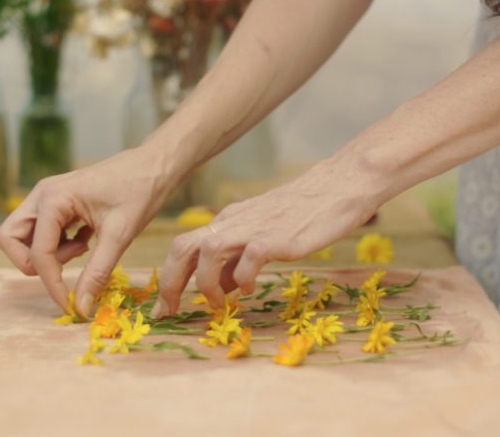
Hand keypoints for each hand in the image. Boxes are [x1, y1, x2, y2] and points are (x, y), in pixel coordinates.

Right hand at [0, 147, 173, 315]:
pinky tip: (86, 241)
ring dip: (46, 253)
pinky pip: (41, 231)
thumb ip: (97, 272)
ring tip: (83, 249)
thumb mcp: (119, 236)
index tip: (71, 304)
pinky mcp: (58, 202)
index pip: (38, 253)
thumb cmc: (140, 192)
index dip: (52, 284)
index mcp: (53, 199)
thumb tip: (81, 306)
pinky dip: (57, 244)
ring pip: (23, 235)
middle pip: (11, 239)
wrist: (155, 165)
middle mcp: (43, 195)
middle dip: (32, 263)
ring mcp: (48, 197)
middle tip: (67, 267)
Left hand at [152, 158, 384, 316]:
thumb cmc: (300, 213)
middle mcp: (232, 222)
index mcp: (226, 221)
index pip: (184, 247)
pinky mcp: (275, 237)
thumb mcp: (259, 233)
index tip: (164, 308)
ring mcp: (252, 228)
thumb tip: (219, 288)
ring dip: (206, 284)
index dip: (169, 278)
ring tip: (219, 304)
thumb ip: (237, 258)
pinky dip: (241, 279)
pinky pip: (247, 259)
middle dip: (170, 283)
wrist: (335, 188)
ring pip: (207, 251)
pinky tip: (249, 289)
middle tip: (171, 311)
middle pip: (182, 247)